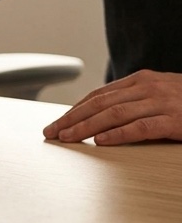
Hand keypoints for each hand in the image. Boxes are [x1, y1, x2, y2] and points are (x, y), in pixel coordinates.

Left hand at [43, 70, 181, 144]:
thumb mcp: (161, 95)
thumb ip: (135, 100)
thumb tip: (101, 117)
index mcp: (143, 80)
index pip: (99, 95)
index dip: (74, 109)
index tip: (56, 123)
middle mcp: (149, 88)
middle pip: (100, 104)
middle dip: (72, 119)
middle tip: (52, 133)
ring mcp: (163, 102)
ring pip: (115, 114)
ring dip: (86, 127)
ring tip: (67, 138)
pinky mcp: (176, 120)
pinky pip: (142, 127)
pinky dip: (118, 134)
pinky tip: (101, 142)